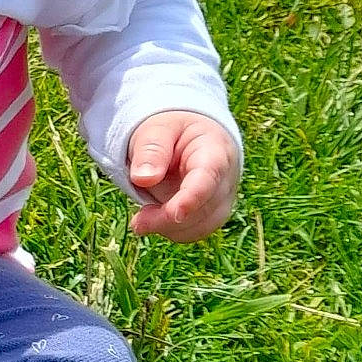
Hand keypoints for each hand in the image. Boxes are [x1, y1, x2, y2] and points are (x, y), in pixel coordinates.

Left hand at [126, 111, 239, 241]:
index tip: (175, 213)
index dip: (193, 198)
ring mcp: (221, 199)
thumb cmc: (172, 132)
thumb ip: (150, 150)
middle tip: (137, 222)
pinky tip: (153, 219)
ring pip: (200, 226)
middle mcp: (224, 179)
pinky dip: (171, 231)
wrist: (189, 138)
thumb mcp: (157, 130)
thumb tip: (143, 179)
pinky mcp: (212, 214)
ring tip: (142, 217)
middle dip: (167, 218)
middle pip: (203, 209)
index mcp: (214, 151)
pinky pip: (194, 232)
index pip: (208, 177)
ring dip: (167, 228)